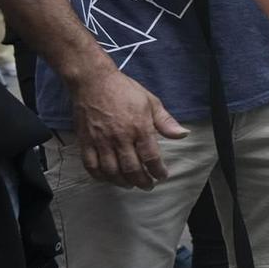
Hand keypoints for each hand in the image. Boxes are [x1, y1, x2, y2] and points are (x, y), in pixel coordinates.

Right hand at [70, 68, 187, 189]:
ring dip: (122, 182)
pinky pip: (91, 165)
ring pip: (111, 170)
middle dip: (141, 181)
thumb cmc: (124, 90)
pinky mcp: (85, 141)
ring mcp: (101, 141)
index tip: (162, 176)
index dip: (158, 171)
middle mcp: (120, 137)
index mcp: (139, 128)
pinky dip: (99, 176)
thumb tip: (183, 134)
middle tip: (147, 186)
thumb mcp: (151, 102)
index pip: (151, 157)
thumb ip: (166, 122)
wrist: (93, 81)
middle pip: (131, 168)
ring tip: (130, 185)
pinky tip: (107, 178)